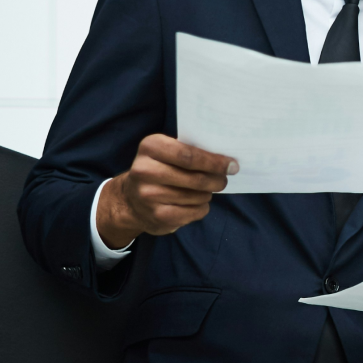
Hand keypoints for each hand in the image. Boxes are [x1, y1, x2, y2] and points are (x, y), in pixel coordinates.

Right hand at [96, 135, 237, 248]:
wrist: (130, 200)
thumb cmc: (158, 171)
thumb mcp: (166, 152)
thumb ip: (191, 151)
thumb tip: (227, 161)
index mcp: (150, 147)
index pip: (189, 155)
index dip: (215, 162)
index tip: (232, 165)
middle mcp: (145, 170)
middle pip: (197, 178)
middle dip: (217, 180)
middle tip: (223, 180)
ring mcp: (150, 195)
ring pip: (198, 195)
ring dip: (208, 194)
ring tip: (204, 191)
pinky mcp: (158, 216)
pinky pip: (195, 211)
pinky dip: (202, 207)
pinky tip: (196, 203)